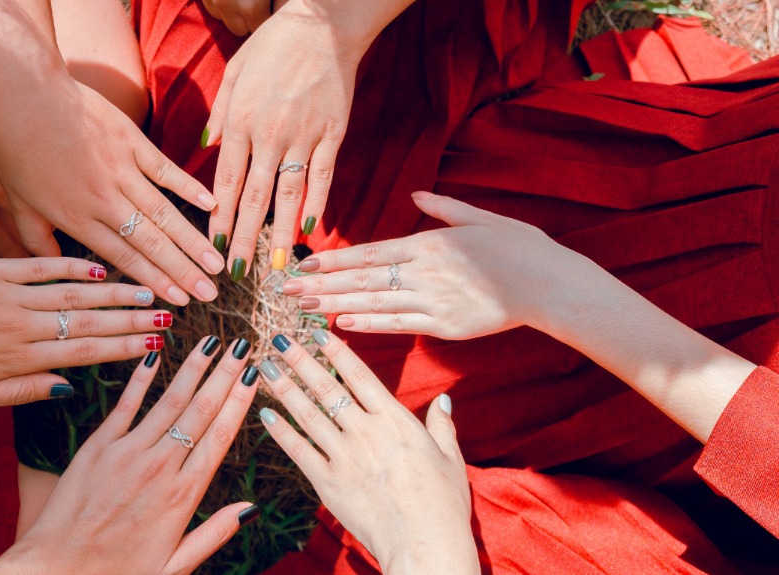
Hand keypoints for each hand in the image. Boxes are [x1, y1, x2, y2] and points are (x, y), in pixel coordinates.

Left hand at [0, 24, 224, 305]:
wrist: (22, 90)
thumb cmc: (14, 146)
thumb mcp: (18, 201)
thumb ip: (37, 239)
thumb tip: (53, 268)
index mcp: (75, 217)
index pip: (122, 257)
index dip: (153, 282)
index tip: (178, 303)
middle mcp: (103, 198)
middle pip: (151, 242)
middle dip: (183, 272)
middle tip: (210, 295)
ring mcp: (121, 168)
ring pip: (165, 213)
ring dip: (193, 241)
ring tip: (217, 264)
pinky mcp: (131, 141)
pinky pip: (166, 170)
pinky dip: (190, 188)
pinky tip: (212, 206)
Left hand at [0, 257, 171, 411]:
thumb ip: (20, 393)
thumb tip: (68, 390)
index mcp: (16, 359)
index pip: (83, 352)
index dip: (124, 349)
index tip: (155, 346)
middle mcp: (20, 324)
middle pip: (89, 320)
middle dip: (133, 319)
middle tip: (169, 316)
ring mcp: (8, 292)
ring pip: (72, 292)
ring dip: (114, 292)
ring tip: (150, 290)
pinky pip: (40, 266)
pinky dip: (71, 266)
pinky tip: (99, 267)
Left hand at [0, 337, 260, 573]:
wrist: (54, 572)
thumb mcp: (174, 567)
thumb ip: (213, 534)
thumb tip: (251, 508)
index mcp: (182, 496)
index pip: (220, 437)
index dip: (240, 402)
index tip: (255, 375)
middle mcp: (159, 468)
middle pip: (201, 411)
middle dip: (225, 375)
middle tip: (242, 345)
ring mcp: (127, 453)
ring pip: (168, 401)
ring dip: (193, 368)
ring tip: (212, 342)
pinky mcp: (97, 448)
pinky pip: (125, 405)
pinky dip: (142, 379)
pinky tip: (157, 355)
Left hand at [204, 1, 360, 277]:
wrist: (323, 24)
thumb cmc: (273, 46)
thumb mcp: (234, 73)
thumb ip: (219, 114)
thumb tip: (205, 149)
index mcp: (241, 121)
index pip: (227, 181)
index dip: (221, 217)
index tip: (215, 245)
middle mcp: (270, 134)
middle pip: (255, 196)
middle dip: (245, 237)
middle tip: (238, 270)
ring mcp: (303, 136)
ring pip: (289, 193)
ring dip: (281, 233)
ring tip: (276, 266)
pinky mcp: (333, 133)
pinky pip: (323, 176)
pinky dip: (316, 203)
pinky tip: (310, 230)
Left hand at [257, 330, 478, 573]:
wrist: (425, 544)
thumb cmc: (442, 504)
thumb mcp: (450, 458)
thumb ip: (441, 425)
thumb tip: (443, 400)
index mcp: (395, 421)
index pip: (359, 376)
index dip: (336, 352)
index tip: (317, 332)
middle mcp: (365, 432)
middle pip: (327, 388)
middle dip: (302, 360)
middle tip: (281, 339)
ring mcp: (344, 457)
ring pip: (307, 414)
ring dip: (285, 388)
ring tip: (266, 367)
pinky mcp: (328, 483)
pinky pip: (299, 451)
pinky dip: (281, 432)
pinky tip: (266, 415)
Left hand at [283, 192, 598, 338]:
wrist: (550, 284)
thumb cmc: (519, 247)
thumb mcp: (480, 218)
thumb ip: (443, 209)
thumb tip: (414, 196)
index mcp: (429, 243)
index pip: (368, 253)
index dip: (331, 261)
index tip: (301, 265)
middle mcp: (424, 271)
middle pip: (361, 279)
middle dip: (319, 285)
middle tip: (282, 291)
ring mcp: (433, 300)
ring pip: (373, 303)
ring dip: (333, 306)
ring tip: (301, 309)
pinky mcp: (445, 325)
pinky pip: (399, 324)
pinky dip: (369, 325)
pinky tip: (341, 325)